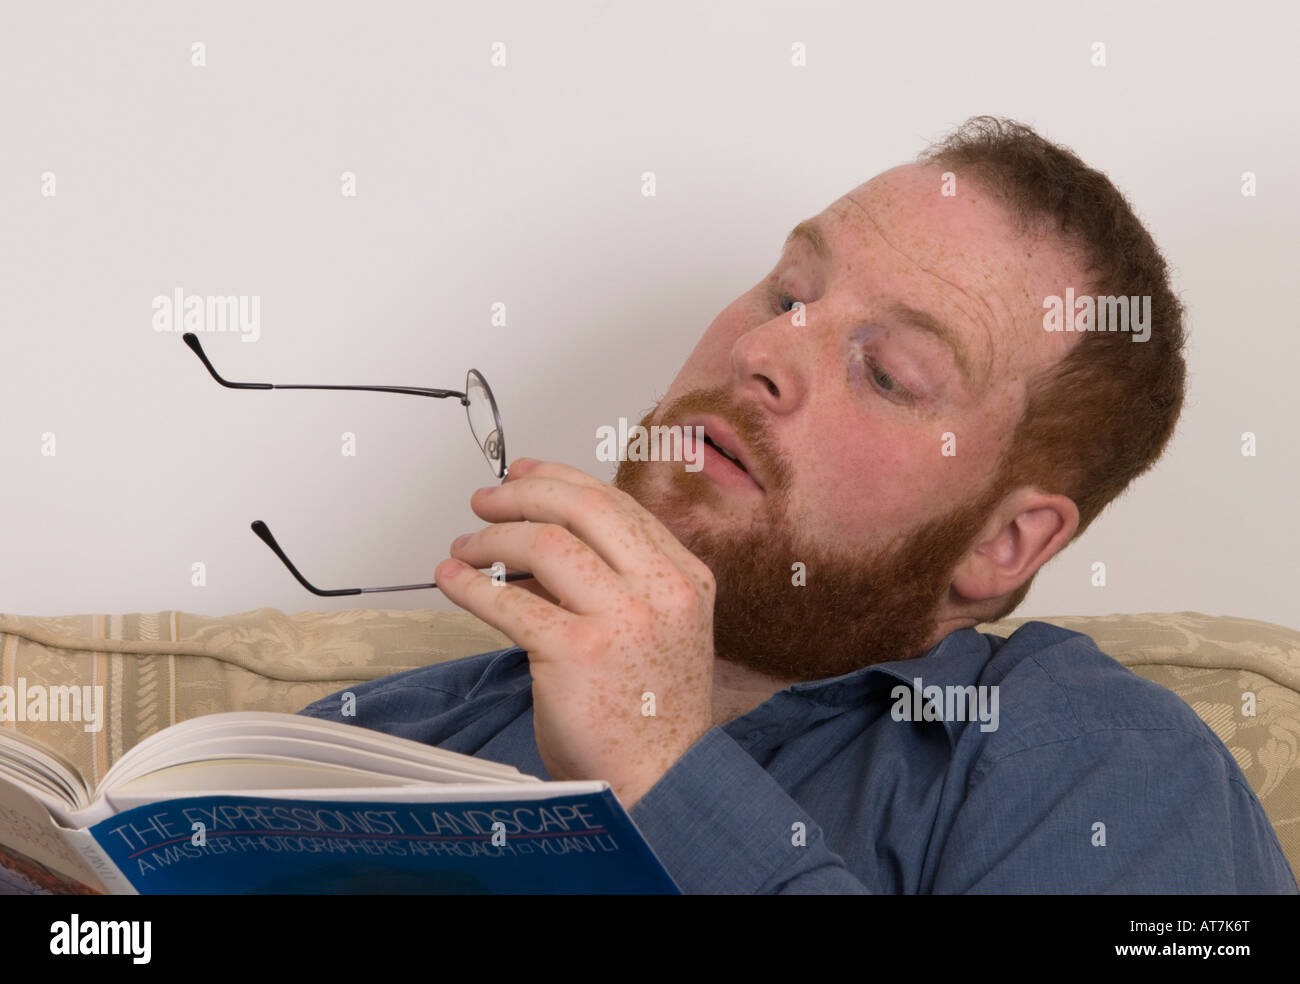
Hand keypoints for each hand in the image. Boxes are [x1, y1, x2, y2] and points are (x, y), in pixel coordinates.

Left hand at [434, 458, 716, 808]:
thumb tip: (539, 543)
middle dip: (522, 494)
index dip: (560, 480)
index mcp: (684, 578)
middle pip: (582, 507)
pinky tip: (453, 581)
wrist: (661, 779)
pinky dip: (471, 585)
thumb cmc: (652, 713)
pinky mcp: (577, 651)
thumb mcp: (657, 630)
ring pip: (545, 542)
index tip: (524, 475)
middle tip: (485, 501)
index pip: (615, 504)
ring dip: (492, 538)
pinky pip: (510, 601)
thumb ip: (615, 582)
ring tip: (464, 547)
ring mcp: (623, 619)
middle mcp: (661, 589)